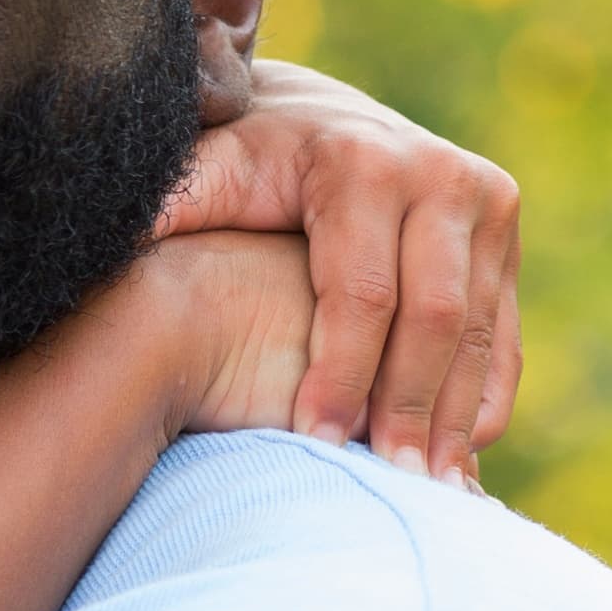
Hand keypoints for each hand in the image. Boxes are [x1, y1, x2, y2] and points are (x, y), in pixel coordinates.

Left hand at [157, 59, 523, 480]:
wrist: (312, 117)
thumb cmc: (242, 165)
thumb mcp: (203, 175)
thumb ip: (165, 210)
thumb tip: (106, 241)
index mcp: (360, 163)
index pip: (360, 294)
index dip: (339, 374)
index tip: (315, 443)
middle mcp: (437, 173)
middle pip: (433, 316)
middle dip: (409, 407)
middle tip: (393, 488)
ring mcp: (485, 202)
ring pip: (478, 331)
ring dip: (457, 418)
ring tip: (433, 494)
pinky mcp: (506, 233)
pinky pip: (504, 332)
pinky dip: (486, 398)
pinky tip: (460, 458)